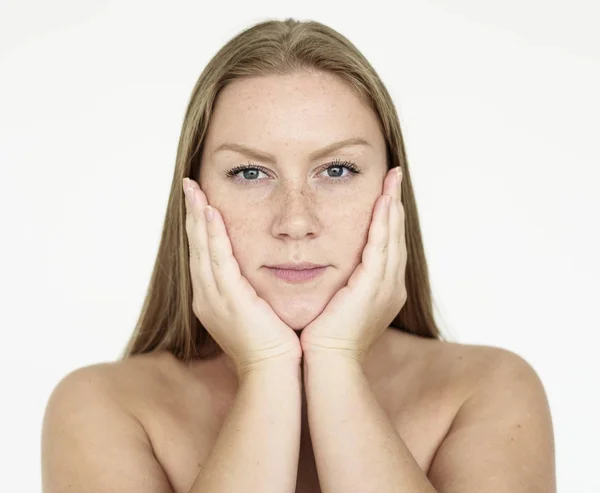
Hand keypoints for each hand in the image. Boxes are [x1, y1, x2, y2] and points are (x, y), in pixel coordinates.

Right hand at [182, 178, 301, 377]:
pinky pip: (218, 259)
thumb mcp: (256, 311)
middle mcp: (206, 295)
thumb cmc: (271, 344)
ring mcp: (214, 297)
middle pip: (195, 246)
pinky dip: (212, 235)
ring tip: (193, 188)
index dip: (199, 226)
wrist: (273, 372)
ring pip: (201, 248)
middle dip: (192, 214)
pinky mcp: (229, 298)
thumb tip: (257, 275)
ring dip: (197, 216)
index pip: (203, 254)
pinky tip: (210, 212)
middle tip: (189, 185)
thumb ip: (250, 291)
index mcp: (212, 298)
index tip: (200, 201)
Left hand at [299, 167, 406, 363]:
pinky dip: (384, 221)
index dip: (386, 218)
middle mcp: (390, 285)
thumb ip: (337, 283)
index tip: (384, 192)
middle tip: (394, 175)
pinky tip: (384, 200)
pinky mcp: (374, 286)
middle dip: (394, 204)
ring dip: (392, 205)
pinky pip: (382, 245)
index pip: (386, 244)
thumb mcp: (334, 304)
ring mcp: (386, 286)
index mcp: (381, 289)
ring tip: (392, 178)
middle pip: (396, 235)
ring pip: (393, 236)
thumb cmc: (323, 337)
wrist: (327, 363)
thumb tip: (325, 269)